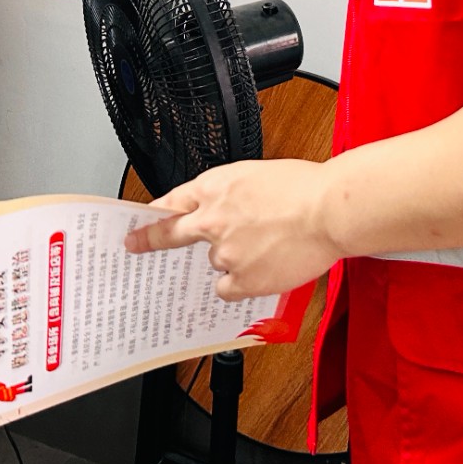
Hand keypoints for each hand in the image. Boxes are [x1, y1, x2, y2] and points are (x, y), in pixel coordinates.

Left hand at [125, 159, 340, 300]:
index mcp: (215, 187)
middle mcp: (212, 220)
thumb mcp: (258, 175)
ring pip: (215, 261)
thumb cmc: (305, 187)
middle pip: (170, 233)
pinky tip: (262, 271)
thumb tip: (229, 210)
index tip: (143, 218)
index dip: (156, 212)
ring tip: (266, 247)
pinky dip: (242, 283)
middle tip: (135, 245)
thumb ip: (233, 195)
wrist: (328, 210)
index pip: (173, 201)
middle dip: (148, 240)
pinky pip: (228, 288)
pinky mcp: (242, 280)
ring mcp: (224, 253)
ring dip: (233, 257)